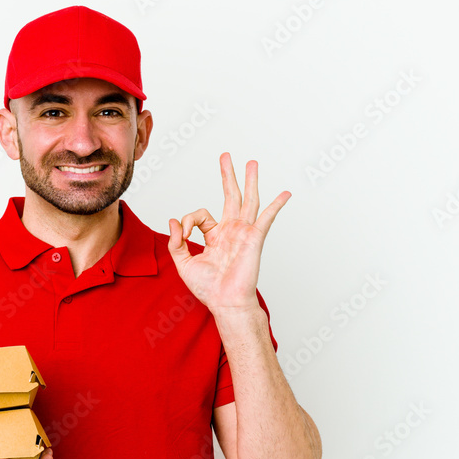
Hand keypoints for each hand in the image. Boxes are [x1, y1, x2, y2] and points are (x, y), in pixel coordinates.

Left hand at [168, 153, 289, 311]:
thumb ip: (176, 242)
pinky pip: (267, 218)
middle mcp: (231, 231)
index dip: (188, 220)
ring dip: (250, 181)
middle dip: (228, 175)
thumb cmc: (208, 288)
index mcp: (215, 237)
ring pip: (248, 200)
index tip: (183, 231)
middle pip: (231, 196)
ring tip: (252, 163)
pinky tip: (285, 193)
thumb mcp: (183, 263)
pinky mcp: (254, 238)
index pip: (201, 215)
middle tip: (227, 156)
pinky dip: (276, 205)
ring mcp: (244, 233)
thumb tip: (173, 221)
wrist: (225, 302)